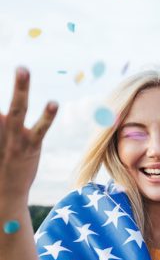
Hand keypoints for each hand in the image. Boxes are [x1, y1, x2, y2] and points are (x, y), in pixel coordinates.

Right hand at [0, 68, 57, 198]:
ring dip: (20, 88)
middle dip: (11, 85)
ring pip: (17, 108)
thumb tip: (4, 112)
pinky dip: (47, 116)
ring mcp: (14, 137)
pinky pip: (40, 129)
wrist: (5, 194)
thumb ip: (1, 124)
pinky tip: (54, 103)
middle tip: (16, 65)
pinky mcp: (30, 146)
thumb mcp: (0, 139)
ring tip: (22, 68)